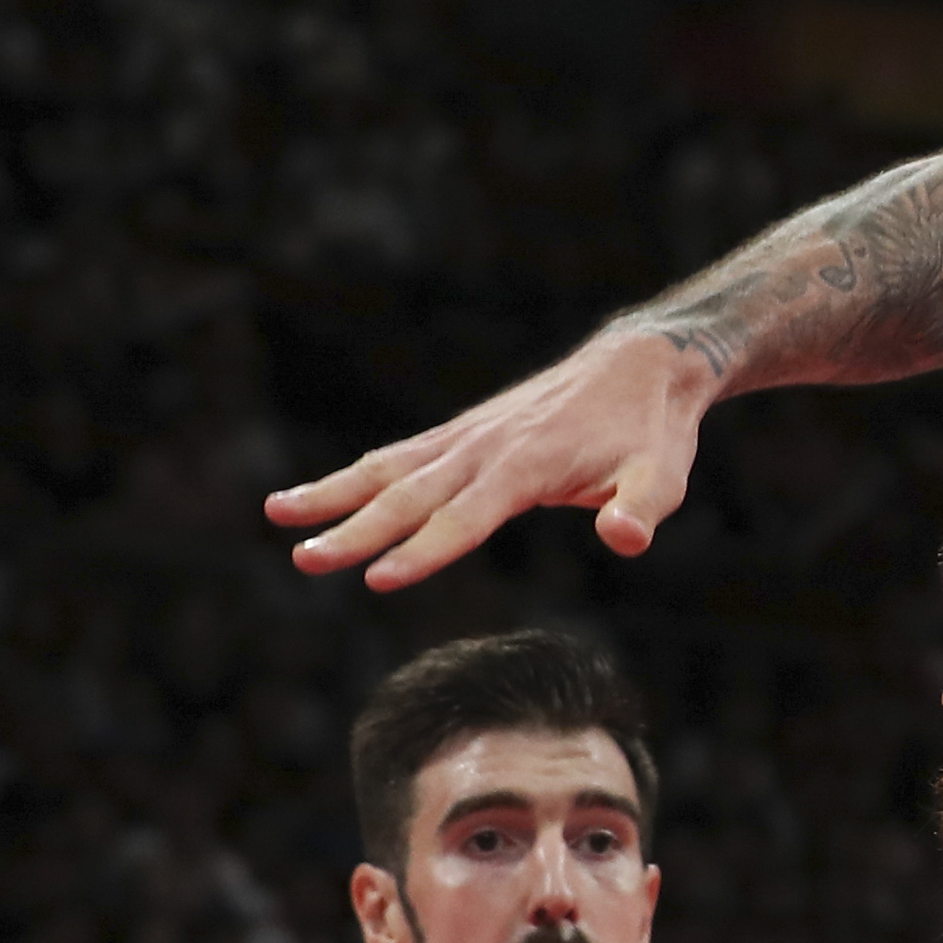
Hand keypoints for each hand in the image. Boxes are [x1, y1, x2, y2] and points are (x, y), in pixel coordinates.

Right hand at [263, 324, 712, 587]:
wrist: (645, 363)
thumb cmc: (655, 429)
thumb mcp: (664, 475)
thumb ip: (640, 509)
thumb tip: (625, 540)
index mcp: (529, 464)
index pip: (466, 517)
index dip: (424, 550)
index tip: (377, 579)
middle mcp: (486, 447)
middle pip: (411, 496)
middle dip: (356, 530)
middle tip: (304, 560)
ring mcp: (470, 436)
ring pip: (391, 468)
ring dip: (335, 493)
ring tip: (278, 514)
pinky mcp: (466, 432)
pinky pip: (403, 455)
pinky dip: (359, 474)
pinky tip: (316, 495)